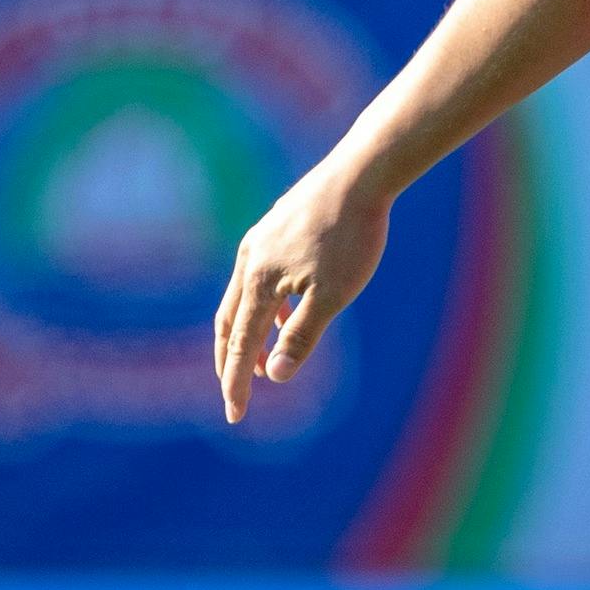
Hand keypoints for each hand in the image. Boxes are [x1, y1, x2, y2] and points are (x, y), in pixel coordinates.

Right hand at [212, 167, 391, 423]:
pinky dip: (264, 307)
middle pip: (228, 323)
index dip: (236, 383)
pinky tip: (288, 312)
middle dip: (230, 362)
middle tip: (235, 393)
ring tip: (265, 361)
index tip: (235, 415)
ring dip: (248, 334)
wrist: (361, 174)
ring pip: (242, 299)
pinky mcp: (274, 228)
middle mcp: (250, 261)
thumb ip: (301, 336)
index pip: (239, 345)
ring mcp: (259, 242)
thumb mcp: (332, 294)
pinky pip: (258, 278)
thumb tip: (274, 375)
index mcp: (259, 282)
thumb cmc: (352, 236)